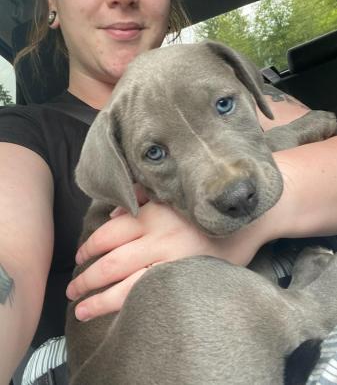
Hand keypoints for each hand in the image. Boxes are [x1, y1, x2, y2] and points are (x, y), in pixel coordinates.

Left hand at [66, 201, 263, 320]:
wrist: (248, 219)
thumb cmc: (205, 207)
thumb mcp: (170, 194)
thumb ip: (141, 199)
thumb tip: (114, 213)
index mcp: (152, 214)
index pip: (108, 233)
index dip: (88, 247)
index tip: (79, 257)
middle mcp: (158, 237)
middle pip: (110, 262)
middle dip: (86, 279)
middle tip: (72, 290)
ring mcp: (172, 260)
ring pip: (125, 286)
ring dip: (98, 299)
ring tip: (82, 309)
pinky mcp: (186, 276)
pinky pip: (150, 295)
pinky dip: (128, 306)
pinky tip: (115, 313)